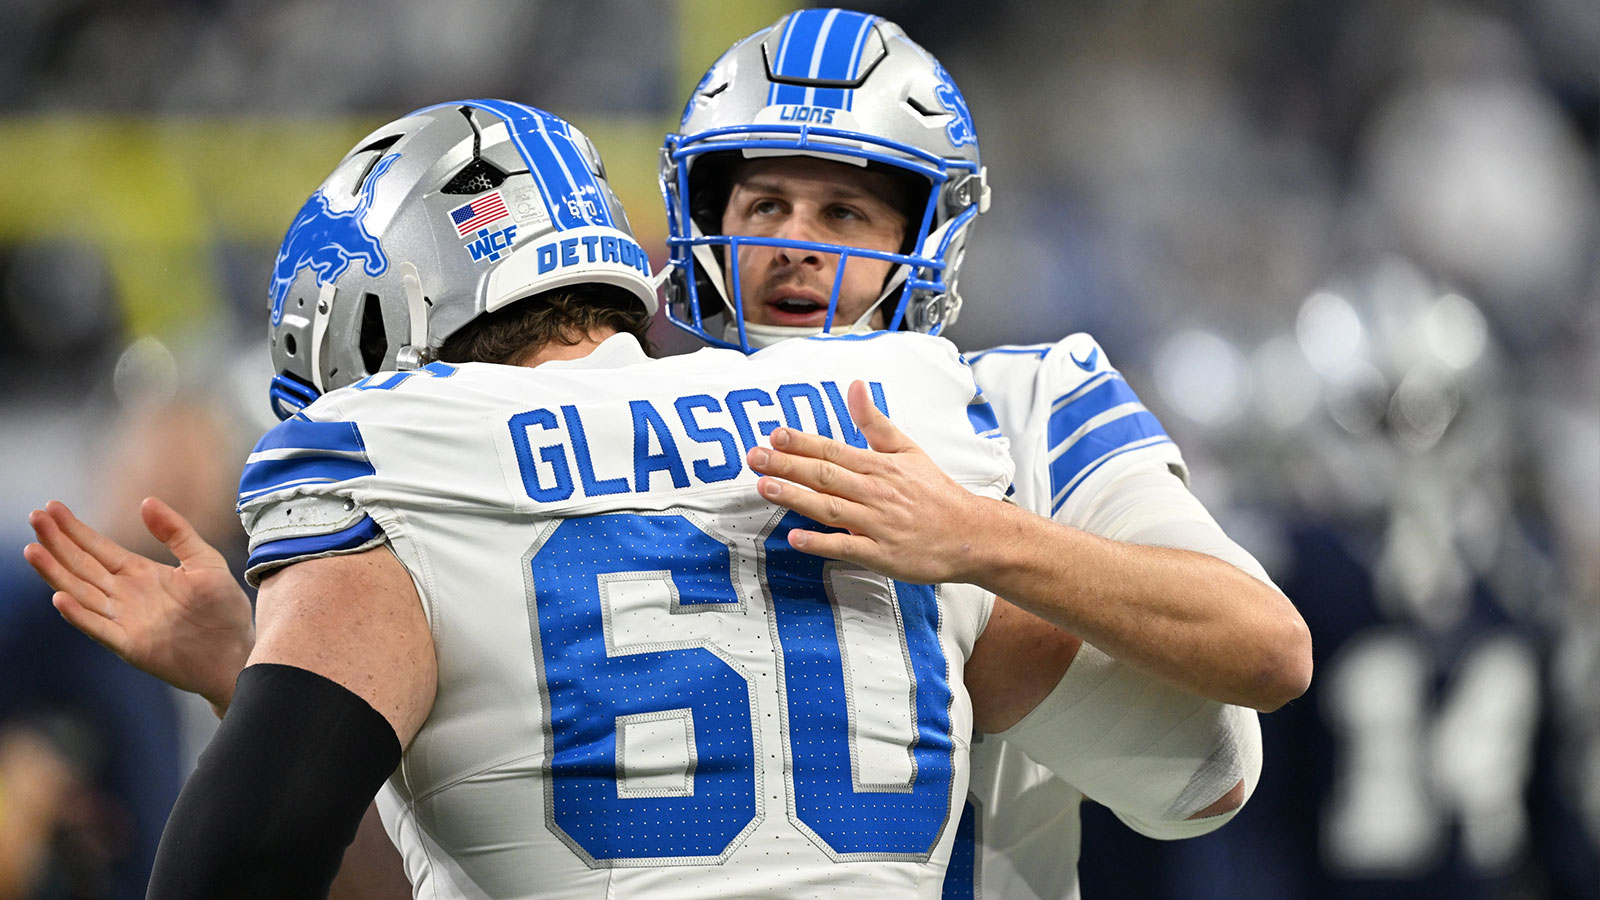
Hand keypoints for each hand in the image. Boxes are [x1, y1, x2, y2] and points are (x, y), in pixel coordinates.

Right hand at [23, 498, 254, 714]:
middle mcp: (125, 595)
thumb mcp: (205, 562)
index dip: (75, 529)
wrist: (237, 653)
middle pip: (83, 565)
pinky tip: (59, 597)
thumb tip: (146, 501)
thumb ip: (177, 533)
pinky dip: (78, 614)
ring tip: (33, 549)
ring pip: (81, 593)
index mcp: (141, 573)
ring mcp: (124, 620)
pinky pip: (98, 628)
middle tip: (35, 517)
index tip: (50, 507)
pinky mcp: (130, 645)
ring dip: (56, 573)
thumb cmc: (223, 609)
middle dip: (58, 542)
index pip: (99, 548)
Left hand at [745, 379, 998, 583]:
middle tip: (755, 457)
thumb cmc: (935, 493)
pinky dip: (820, 543)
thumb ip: (875, 422)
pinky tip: (795, 538)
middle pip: (825, 475)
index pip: (833, 450)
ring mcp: (877, 524)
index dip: (802, 442)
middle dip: (787, 465)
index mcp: (879, 467)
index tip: (775, 434)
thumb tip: (855, 386)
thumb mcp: (908, 450)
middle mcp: (875, 493)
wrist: (970, 534)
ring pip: (830, 508)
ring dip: (795, 498)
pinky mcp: (881, 554)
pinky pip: (846, 547)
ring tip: (765, 488)